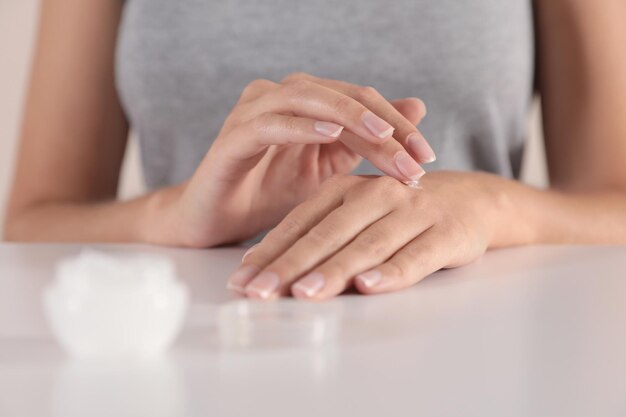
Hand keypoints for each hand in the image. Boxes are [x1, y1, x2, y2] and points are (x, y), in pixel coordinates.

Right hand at [146, 73, 435, 246]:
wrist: (218, 220)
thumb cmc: (270, 194)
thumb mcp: (329, 170)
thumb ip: (367, 140)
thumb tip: (418, 106)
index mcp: (306, 104)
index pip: (360, 102)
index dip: (397, 124)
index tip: (426, 157)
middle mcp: (280, 98)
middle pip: (341, 96)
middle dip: (383, 124)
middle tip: (415, 155)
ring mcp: (254, 112)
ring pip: (309, 100)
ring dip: (349, 118)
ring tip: (383, 135)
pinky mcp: (233, 136)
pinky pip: (270, 123)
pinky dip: (302, 126)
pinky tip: (332, 134)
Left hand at [227, 172, 514, 298]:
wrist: (470, 198)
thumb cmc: (399, 212)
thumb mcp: (356, 214)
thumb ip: (317, 235)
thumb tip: (269, 268)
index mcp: (346, 188)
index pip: (300, 222)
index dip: (269, 252)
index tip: (241, 281)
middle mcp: (374, 195)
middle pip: (326, 233)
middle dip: (289, 265)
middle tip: (259, 292)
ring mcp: (410, 213)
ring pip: (367, 244)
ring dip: (335, 269)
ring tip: (305, 292)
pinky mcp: (444, 233)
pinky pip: (416, 256)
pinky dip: (392, 272)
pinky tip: (369, 286)